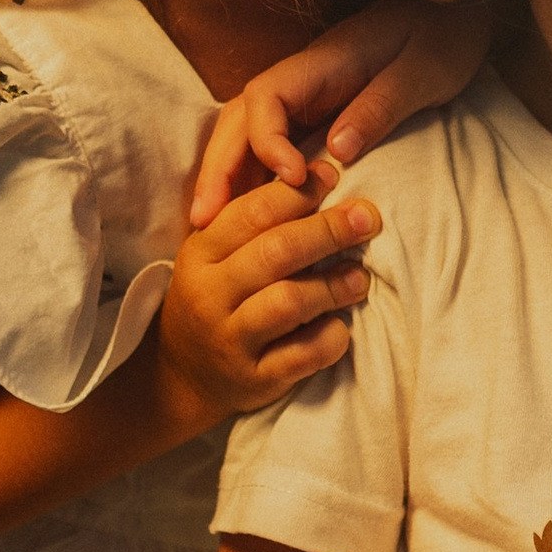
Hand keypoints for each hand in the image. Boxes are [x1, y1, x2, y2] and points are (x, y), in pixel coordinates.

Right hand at [149, 181, 382, 427]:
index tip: (334, 176)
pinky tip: (342, 326)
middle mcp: (210, 295)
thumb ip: (253, 219)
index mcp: (201, 254)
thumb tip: (315, 171)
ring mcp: (231, 340)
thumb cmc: (215, 298)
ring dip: (334, 285)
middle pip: (276, 252)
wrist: (183, 375)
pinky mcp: (255, 379)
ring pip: (290, 302)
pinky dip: (331, 337)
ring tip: (360, 277)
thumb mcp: (216, 256)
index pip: (251, 213)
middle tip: (367, 219)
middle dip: (328, 230)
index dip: (298, 192)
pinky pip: (303, 355)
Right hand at [187, 0, 501, 224]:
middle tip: (202, 219)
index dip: (267, 142)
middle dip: (219, 168)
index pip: (266, 98)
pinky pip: (271, 146)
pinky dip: (251, 177)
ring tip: (208, 226)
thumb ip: (379, 107)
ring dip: (226, 176)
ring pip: (247, 135)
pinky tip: (245, 216)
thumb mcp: (421, 72)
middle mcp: (301, 79)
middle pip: (240, 120)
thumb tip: (337, 151)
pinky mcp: (314, 114)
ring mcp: (304, 97)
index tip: (292, 180)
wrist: (454, 15)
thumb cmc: (442, 38)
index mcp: (322, 62)